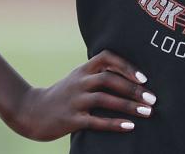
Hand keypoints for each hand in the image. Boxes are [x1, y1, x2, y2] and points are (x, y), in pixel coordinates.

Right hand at [11, 49, 155, 140]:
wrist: (31, 111)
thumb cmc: (63, 94)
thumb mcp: (78, 78)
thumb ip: (98, 73)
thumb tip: (130, 74)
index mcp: (83, 69)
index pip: (106, 57)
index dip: (126, 65)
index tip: (144, 77)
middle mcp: (79, 82)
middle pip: (109, 79)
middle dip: (133, 88)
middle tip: (153, 97)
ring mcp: (74, 100)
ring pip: (104, 99)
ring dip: (128, 105)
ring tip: (147, 112)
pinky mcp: (70, 119)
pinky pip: (95, 120)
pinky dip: (114, 123)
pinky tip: (129, 127)